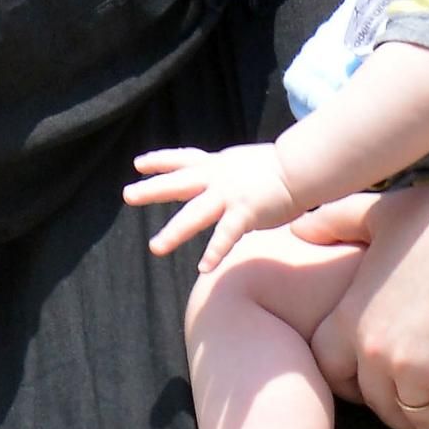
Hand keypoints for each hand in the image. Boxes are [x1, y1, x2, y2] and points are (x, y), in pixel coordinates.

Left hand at [125, 144, 302, 270]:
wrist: (301, 166)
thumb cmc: (283, 167)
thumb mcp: (248, 165)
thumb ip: (234, 176)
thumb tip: (229, 185)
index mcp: (219, 165)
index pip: (184, 160)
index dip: (160, 162)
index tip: (138, 164)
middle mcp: (218, 178)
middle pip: (178, 183)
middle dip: (151, 189)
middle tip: (127, 194)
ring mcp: (229, 196)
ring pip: (194, 215)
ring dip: (173, 233)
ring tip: (155, 247)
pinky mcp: (245, 213)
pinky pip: (225, 236)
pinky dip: (214, 252)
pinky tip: (203, 268)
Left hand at [295, 171, 428, 428]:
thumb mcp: (380, 213)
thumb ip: (337, 221)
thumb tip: (299, 227)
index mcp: (352, 315)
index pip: (330, 369)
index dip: (349, 384)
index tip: (371, 390)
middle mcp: (374, 350)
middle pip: (378, 404)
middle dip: (399, 412)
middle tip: (421, 411)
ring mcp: (413, 369)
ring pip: (419, 421)